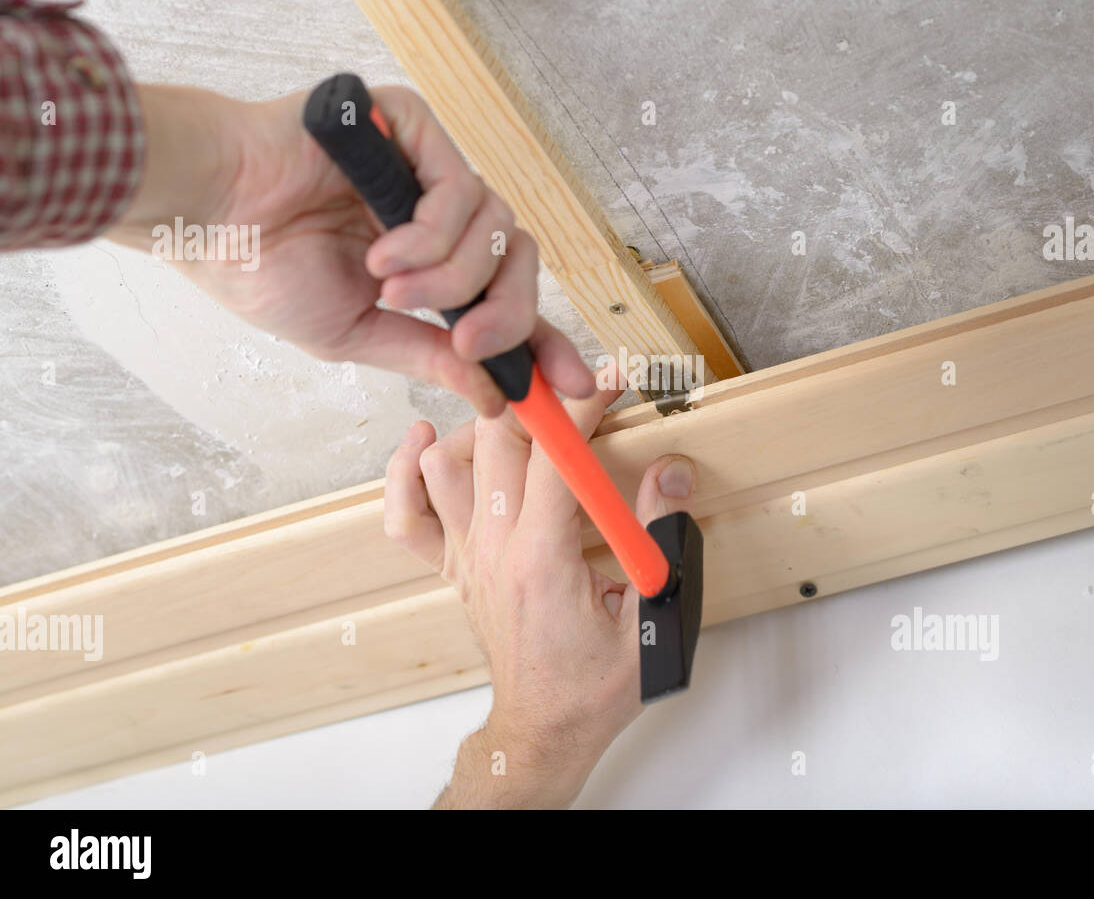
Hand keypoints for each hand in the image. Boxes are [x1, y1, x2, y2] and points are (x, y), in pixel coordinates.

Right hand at [105, 83, 593, 414]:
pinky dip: (432, 236)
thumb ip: (432, 357)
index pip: (508, 299)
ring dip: (451, 277)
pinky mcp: (412, 127)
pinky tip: (382, 252)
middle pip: (520, 261)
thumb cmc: (263, 270)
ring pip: (497, 229)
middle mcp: (436, 214)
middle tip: (467, 344)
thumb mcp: (361, 334)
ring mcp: (426, 168)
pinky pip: (461, 189)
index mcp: (427, 263)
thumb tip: (497, 398)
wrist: (207, 220)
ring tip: (389, 287)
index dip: (547, 342)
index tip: (578, 386)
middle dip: (507, 315)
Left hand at [384, 384, 696, 806]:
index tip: (612, 379)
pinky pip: (409, 514)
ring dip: (482, 425)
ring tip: (526, 412)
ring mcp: (467, 557)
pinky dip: (406, 473)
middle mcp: (494, 550)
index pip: (555, 457)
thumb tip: (673, 473)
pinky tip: (426, 443)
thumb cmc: (593, 685)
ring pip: (446, 463)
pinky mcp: (455, 566)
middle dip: (538, 398)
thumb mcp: (654, 618)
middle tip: (573, 384)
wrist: (545, 729)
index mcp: (542, 561)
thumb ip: (662, 538)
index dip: (584, 407)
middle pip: (496, 442)